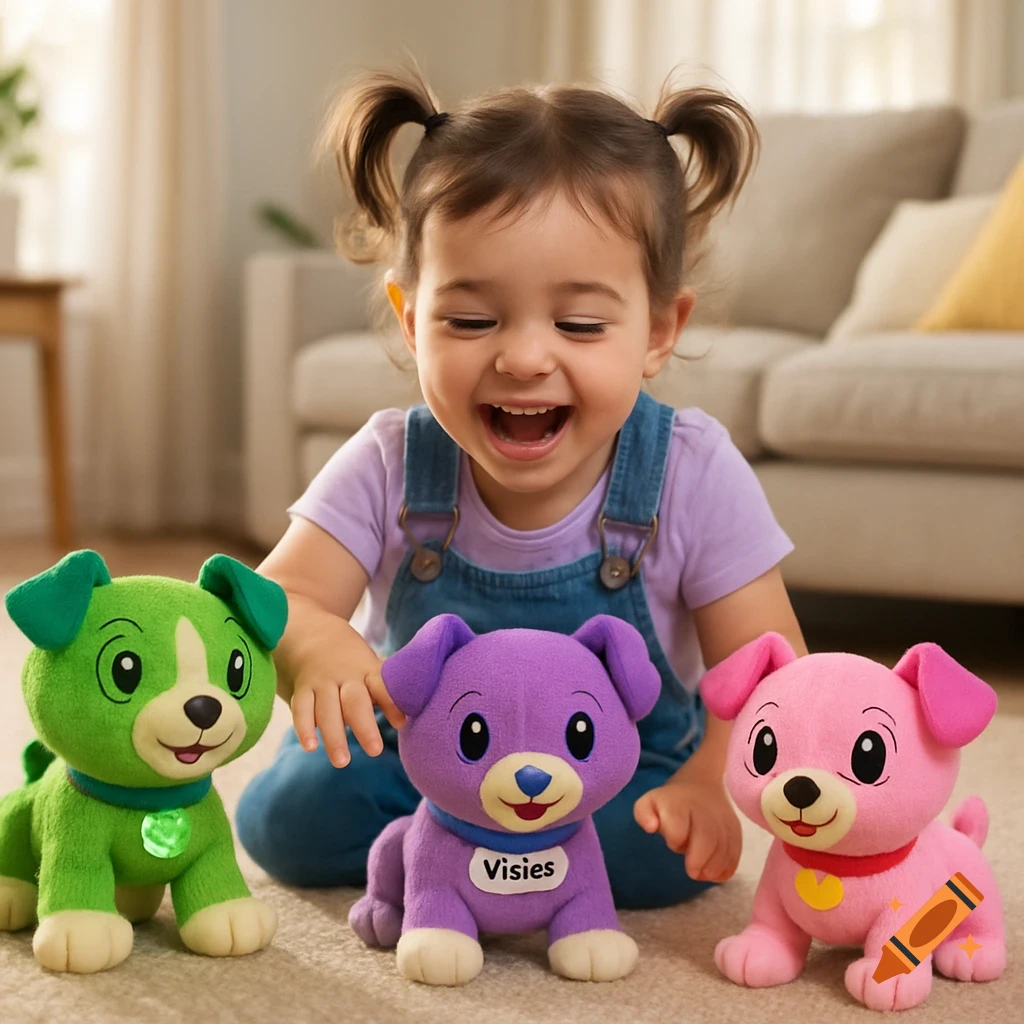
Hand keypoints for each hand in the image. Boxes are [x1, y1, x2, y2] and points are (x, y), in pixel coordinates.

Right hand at [287, 611, 404, 767]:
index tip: (401, 722)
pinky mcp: (302, 688)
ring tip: (342, 761)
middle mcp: (345, 675)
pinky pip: (301, 707)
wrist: (309, 629)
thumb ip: (386, 684)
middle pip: (355, 701)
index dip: (391, 703)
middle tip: (375, 751)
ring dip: (334, 735)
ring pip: (327, 709)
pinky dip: (304, 727)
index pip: (382, 685)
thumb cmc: (349, 657)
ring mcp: (322, 681)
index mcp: (367, 669)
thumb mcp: (369, 663)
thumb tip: (416, 703)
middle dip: (365, 726)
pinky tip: (310, 746)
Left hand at [634, 774, 741, 882]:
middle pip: (706, 839)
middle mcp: (704, 811)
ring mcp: (722, 820)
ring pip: (724, 848)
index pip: (678, 826)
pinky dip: (727, 868)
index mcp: (679, 805)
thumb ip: (643, 814)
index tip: (673, 842)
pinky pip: (735, 853)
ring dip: (714, 867)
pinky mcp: (735, 830)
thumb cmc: (671, 803)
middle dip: (699, 860)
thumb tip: (652, 827)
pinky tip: (715, 873)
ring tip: (703, 873)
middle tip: (692, 871)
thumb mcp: (649, 803)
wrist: (702, 785)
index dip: (676, 840)